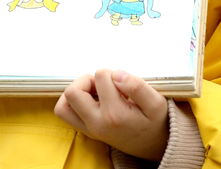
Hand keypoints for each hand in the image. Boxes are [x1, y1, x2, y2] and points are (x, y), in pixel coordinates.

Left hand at [54, 69, 168, 160]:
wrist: (157, 146)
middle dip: (88, 80)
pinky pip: (66, 113)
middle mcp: (97, 123)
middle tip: (106, 86)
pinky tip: (92, 99)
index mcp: (115, 115)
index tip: (124, 83)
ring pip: (64, 104)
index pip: (100, 76)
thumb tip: (117, 74)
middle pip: (73, 92)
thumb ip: (137, 86)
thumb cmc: (156, 122)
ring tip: (96, 92)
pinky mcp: (86, 130)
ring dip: (77, 91)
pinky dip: (73, 102)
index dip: (112, 72)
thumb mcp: (156, 103)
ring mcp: (89, 129)